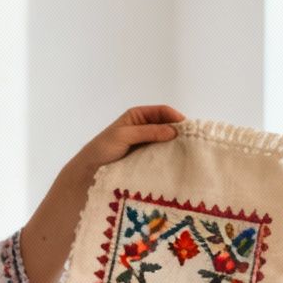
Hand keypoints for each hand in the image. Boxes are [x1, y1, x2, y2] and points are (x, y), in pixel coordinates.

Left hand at [69, 105, 184, 181]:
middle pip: (167, 125)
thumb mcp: (124, 135)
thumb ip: (148, 132)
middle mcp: (144, 127)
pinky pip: (161, 153)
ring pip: (166, 140)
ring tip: (187, 153)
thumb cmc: (103, 148)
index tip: (188, 129)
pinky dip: (169, 155)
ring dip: (175, 144)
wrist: (90, 170)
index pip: (162, 111)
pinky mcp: (146, 157)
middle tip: (192, 142)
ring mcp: (146, 143)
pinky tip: (176, 161)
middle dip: (179, 131)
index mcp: (138, 116)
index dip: (176, 117)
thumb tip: (174, 131)